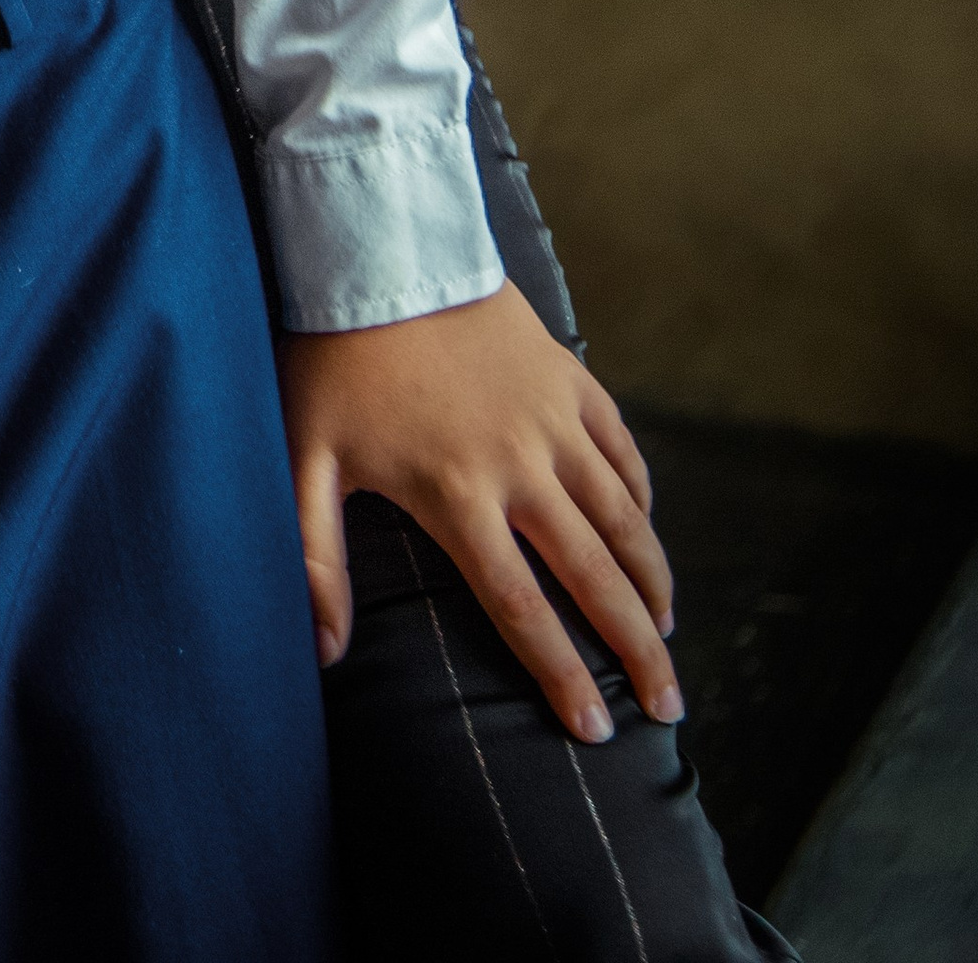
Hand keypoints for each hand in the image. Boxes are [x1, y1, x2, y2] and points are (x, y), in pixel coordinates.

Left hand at [281, 281, 680, 741]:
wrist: (382, 246)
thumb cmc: (335, 356)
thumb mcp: (305, 457)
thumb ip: (314, 560)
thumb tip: (322, 654)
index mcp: (460, 495)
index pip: (523, 609)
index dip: (562, 674)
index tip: (594, 732)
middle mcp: (522, 464)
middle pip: (595, 575)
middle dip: (637, 649)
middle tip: (668, 707)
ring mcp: (553, 418)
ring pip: (623, 516)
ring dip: (653, 579)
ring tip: (671, 633)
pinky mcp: (568, 376)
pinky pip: (621, 447)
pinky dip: (640, 494)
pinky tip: (646, 527)